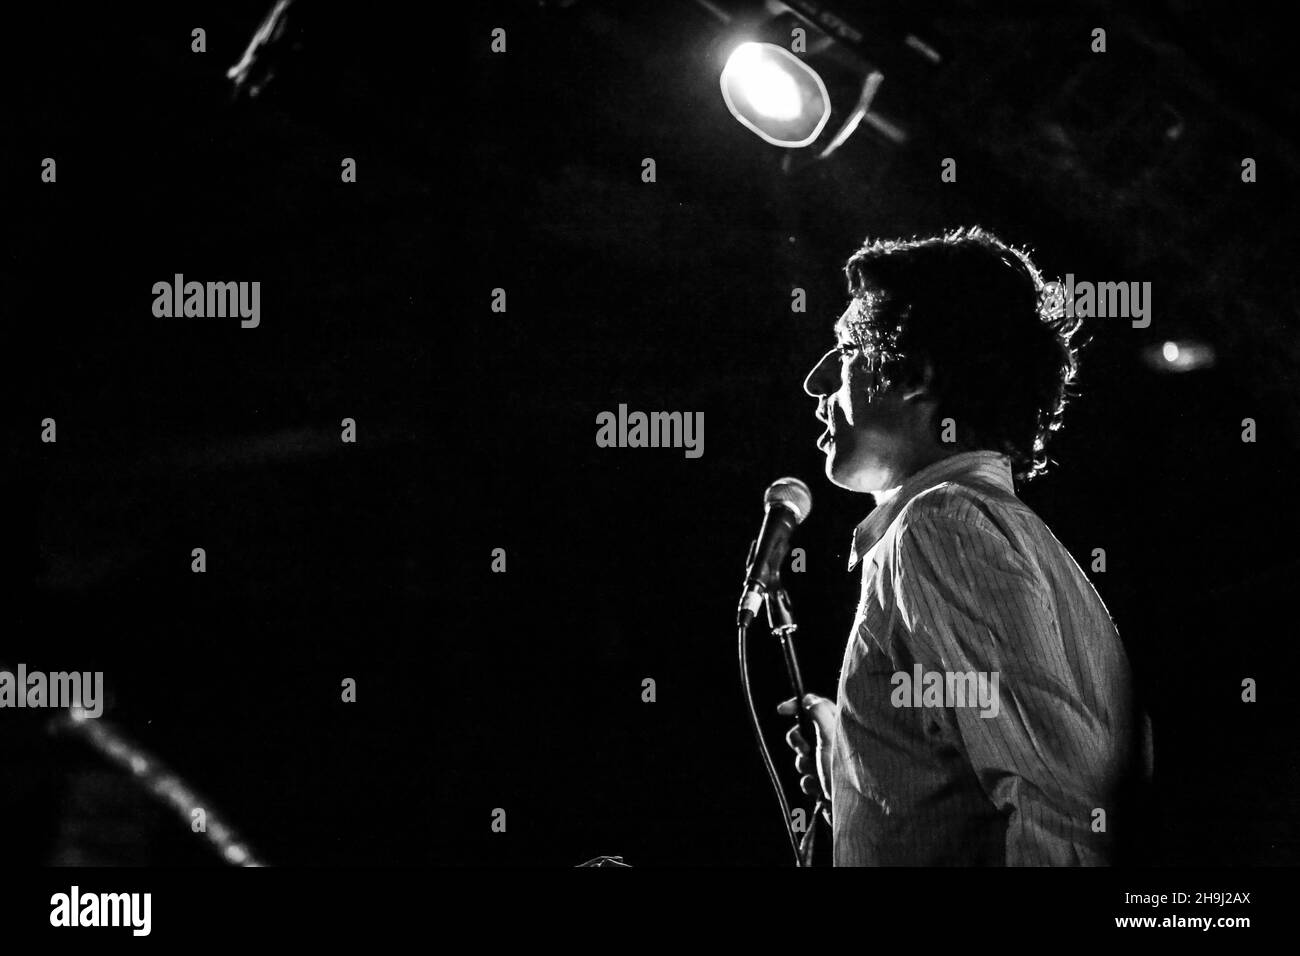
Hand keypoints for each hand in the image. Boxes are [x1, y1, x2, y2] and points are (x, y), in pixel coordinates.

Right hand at [777, 693, 835, 816]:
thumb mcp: (830, 738)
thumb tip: (809, 699)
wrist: (857, 812)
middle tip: (805, 750)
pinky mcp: (826, 782)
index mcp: (841, 726)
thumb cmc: (846, 772)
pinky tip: (821, 791)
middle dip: (798, 742)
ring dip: (805, 766)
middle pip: (804, 731)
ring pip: (802, 757)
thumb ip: (819, 714)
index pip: (816, 705)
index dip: (797, 705)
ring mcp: (830, 763)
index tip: (782, 711)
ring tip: (819, 776)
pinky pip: (806, 778)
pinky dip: (810, 784)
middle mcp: (836, 742)